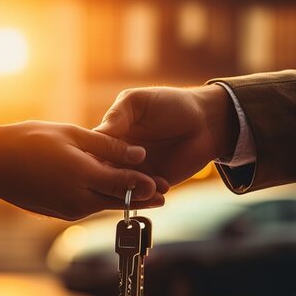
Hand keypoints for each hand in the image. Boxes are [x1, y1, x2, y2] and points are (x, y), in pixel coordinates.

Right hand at [0, 121, 168, 220]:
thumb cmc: (28, 141)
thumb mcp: (72, 134)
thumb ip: (108, 145)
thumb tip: (139, 153)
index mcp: (82, 176)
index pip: (123, 183)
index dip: (145, 183)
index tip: (162, 183)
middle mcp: (77, 199)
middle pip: (118, 201)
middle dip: (142, 198)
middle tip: (165, 196)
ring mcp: (67, 209)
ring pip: (103, 206)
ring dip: (124, 201)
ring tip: (146, 197)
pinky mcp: (58, 213)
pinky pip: (88, 207)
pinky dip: (103, 201)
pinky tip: (112, 195)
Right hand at [95, 85, 238, 185]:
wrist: (205, 121)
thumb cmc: (170, 103)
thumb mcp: (138, 101)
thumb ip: (117, 114)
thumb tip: (97, 134)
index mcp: (110, 136)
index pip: (91, 151)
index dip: (90, 158)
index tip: (96, 160)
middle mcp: (118, 157)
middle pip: (102, 174)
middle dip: (108, 178)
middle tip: (118, 176)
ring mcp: (135, 172)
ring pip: (122, 188)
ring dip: (129, 188)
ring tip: (143, 182)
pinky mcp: (153, 183)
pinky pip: (144, 194)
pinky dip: (147, 194)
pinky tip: (157, 187)